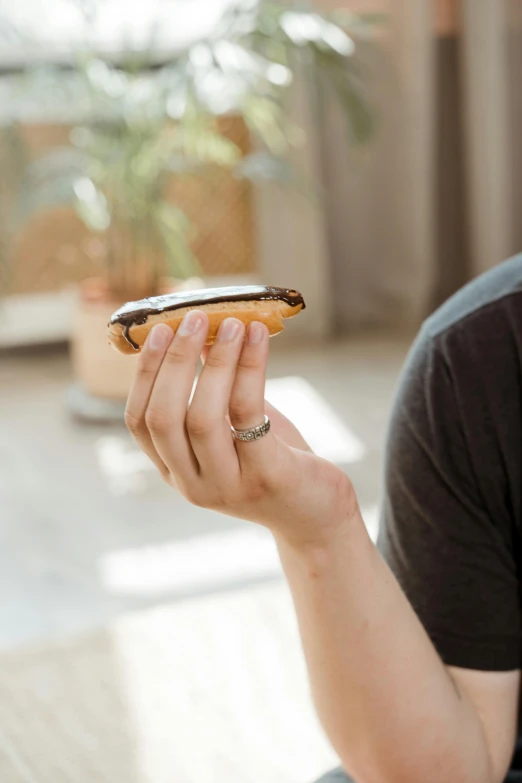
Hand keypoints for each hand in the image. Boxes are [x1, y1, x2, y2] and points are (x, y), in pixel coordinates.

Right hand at [125, 310, 357, 548]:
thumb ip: (215, 390)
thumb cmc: (274, 462)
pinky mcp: (264, 476)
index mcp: (175, 470)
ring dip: (215, 362)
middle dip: (173, 362)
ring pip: (202, 417)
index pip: (139, 421)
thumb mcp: (235, 426)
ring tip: (232, 324)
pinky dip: (250, 368)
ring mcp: (226, 485)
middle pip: (163, 418)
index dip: (145, 373)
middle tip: (193, 318)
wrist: (316, 514)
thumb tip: (202, 332)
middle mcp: (191, 484)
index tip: (158, 330)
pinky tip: (258, 338)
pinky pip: (247, 413)